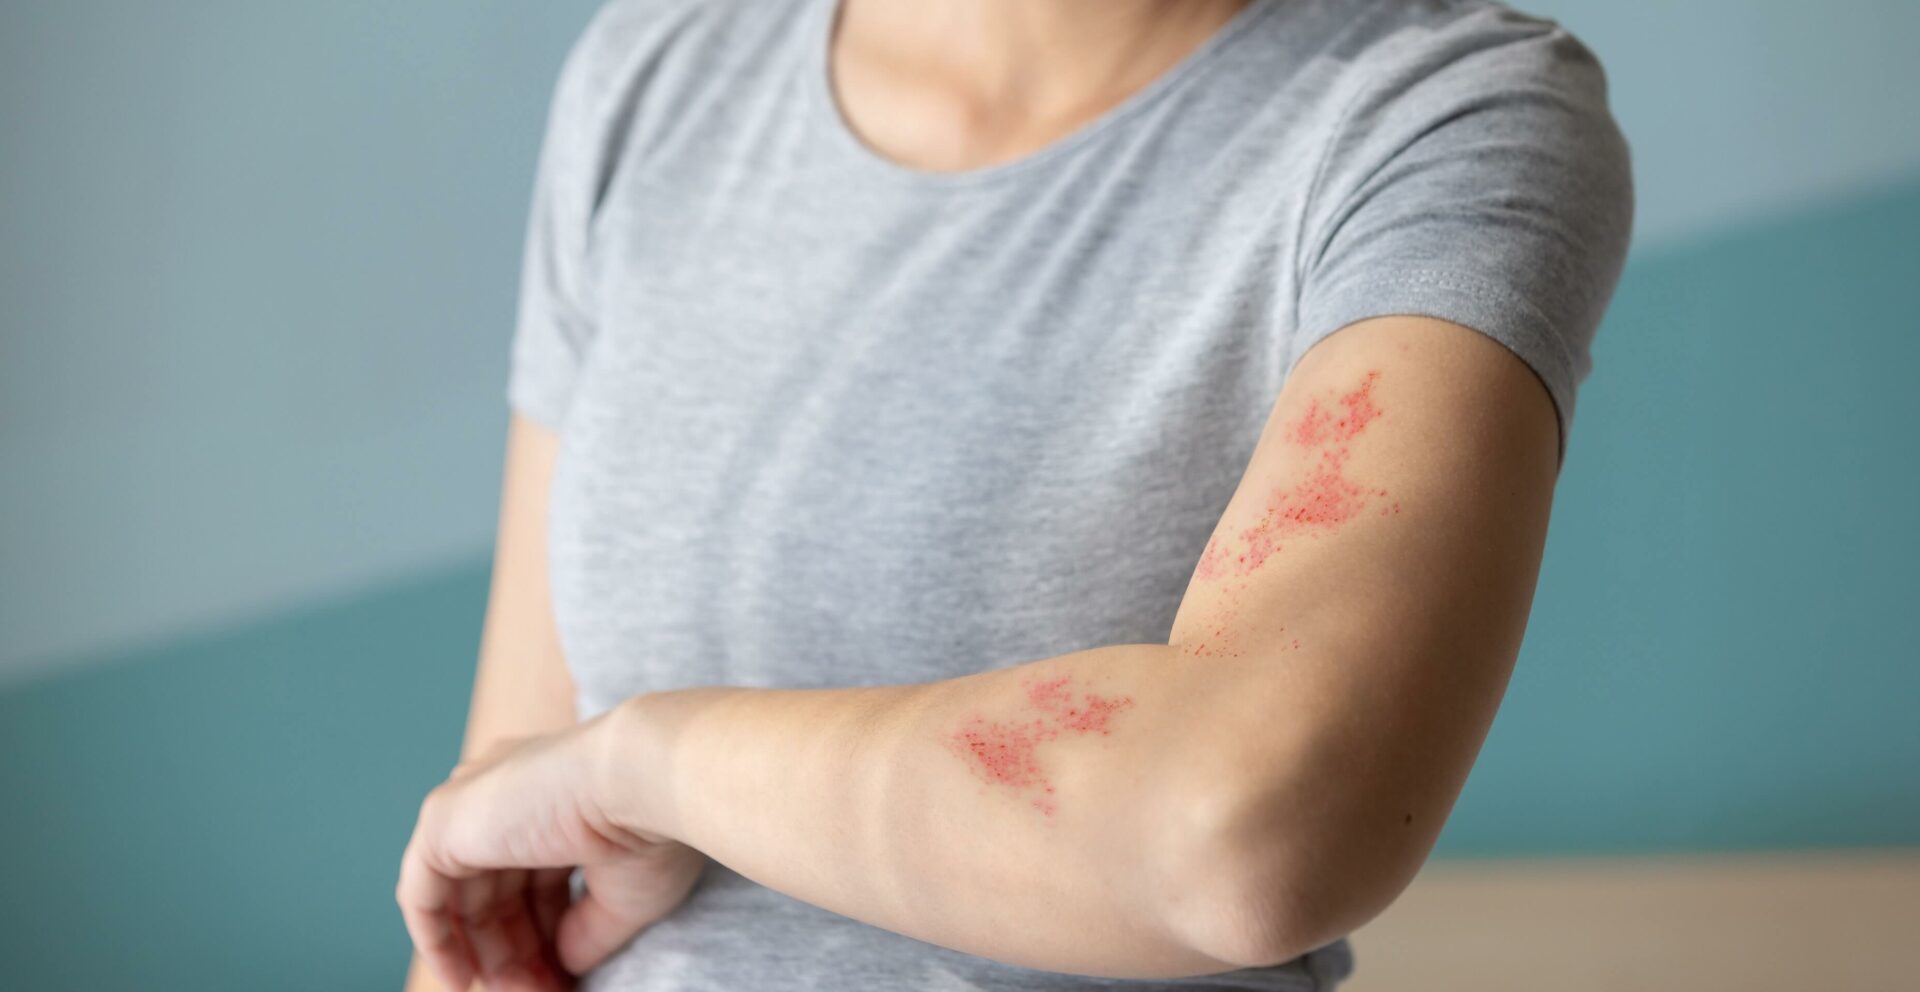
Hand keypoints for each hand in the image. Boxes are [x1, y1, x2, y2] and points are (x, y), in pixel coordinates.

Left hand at [396, 707, 707, 989]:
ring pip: (463, 897)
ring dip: (488, 956)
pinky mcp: (444, 821)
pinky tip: (460, 979)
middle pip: (499, 891)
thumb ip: (586, 929)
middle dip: (518, 951)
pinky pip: (422, 893)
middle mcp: (508, 789)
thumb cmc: (651, 827)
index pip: (535, 876)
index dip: (548, 934)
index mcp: (554, 792)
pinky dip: (437, 940)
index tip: (564, 978)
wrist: (643, 781)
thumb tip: (563, 964)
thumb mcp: (624, 893)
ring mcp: (472, 801)